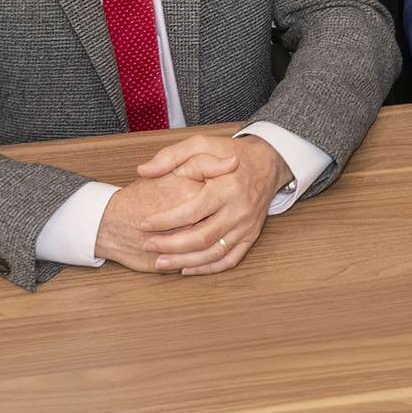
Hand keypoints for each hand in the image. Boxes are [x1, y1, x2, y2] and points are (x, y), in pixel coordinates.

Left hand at [95, 134, 285, 273]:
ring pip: (214, 253)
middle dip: (171, 245)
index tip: (143, 223)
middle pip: (202, 237)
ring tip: (160, 262)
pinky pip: (230, 259)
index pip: (192, 211)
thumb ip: (171, 156)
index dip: (165, 221)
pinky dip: (208, 268)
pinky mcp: (251, 236)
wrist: (267, 162)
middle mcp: (239, 210)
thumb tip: (143, 171)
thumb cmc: (230, 153)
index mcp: (227, 188)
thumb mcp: (202, 144)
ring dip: (185, 261)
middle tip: (147, 245)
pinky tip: (187, 268)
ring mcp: (247, 226)